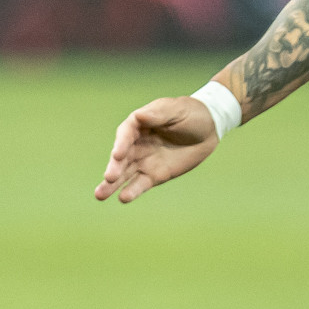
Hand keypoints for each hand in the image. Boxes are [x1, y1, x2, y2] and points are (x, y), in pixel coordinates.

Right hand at [94, 95, 219, 203]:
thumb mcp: (177, 109)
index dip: (121, 144)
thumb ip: (158, 114)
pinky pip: (140, 184)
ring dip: (112, 185)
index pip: (125, 134)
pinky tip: (123, 199)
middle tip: (109, 178)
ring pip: (124, 174)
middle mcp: (136, 143)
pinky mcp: (154, 175)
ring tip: (100, 195)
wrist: (208, 129)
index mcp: (139, 124)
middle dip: (114, 168)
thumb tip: (139, 116)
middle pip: (121, 157)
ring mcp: (143, 160)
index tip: (117, 155)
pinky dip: (132, 191)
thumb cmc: (190, 113)